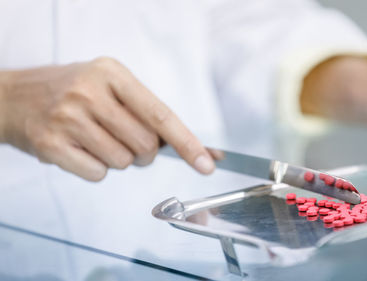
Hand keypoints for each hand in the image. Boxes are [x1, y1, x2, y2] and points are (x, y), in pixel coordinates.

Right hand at [0, 57, 214, 180]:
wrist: (14, 97)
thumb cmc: (71, 91)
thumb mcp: (108, 84)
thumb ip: (146, 111)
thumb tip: (192, 146)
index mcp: (112, 73)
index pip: (160, 115)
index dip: (188, 143)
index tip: (207, 163)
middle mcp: (90, 93)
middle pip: (145, 145)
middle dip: (144, 152)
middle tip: (125, 138)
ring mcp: (68, 119)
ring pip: (123, 162)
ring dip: (118, 158)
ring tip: (96, 139)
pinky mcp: (52, 145)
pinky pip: (98, 174)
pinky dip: (96, 169)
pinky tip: (81, 149)